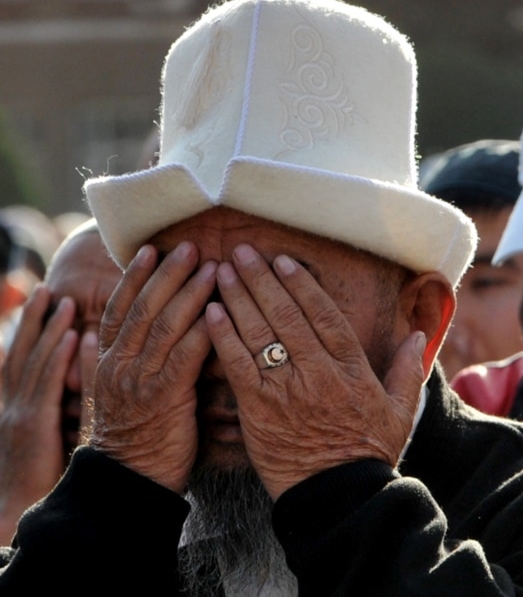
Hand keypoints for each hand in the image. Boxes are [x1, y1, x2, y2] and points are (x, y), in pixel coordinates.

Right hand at [0, 286, 76, 540]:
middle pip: (27, 352)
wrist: (48, 517)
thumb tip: (87, 368)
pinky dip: (62, 358)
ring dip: (53, 327)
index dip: (36, 326)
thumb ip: (68, 403)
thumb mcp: (59, 436)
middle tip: (50, 285)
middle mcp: (18, 405)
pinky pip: (51, 387)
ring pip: (38, 361)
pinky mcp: (36, 430)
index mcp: (23, 406)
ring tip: (65, 297)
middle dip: (39, 318)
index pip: (29, 357)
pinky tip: (77, 336)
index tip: (49, 294)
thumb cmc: (50, 483)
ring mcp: (23, 416)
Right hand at [88, 243, 216, 493]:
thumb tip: (98, 336)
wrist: (131, 480)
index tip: (151, 249)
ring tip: (212, 267)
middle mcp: (120, 365)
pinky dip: (202, 328)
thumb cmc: (137, 437)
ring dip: (191, 292)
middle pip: (143, 308)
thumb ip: (113, 363)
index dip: (135, 277)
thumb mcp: (117, 395)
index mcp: (107, 362)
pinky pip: (185, 354)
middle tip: (190, 246)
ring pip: (165, 324)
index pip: (119, 309)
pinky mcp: (165, 396)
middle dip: (168, 274)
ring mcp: (140, 379)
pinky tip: (220, 310)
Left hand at [205, 245, 425, 499]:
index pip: (325, 316)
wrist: (338, 496)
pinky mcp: (258, 410)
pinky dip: (223, 336)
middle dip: (263, 280)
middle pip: (287, 315)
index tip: (284, 261)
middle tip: (243, 251)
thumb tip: (418, 335)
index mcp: (352, 370)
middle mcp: (319, 373)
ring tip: (222, 271)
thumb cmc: (368, 454)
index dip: (302, 285)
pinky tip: (210, 313)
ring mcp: (287, 390)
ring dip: (238, 298)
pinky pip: (237, 365)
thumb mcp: (401, 411)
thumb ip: (407, 369)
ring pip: (259, 334)